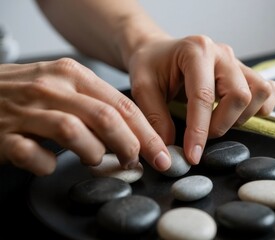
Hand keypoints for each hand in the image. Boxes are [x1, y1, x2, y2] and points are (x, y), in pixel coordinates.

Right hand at [0, 58, 168, 175]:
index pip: (121, 104)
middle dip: (129, 145)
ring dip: (92, 152)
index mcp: (71, 74)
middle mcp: (51, 88)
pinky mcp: (3, 135)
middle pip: (104, 117)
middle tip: (135, 163)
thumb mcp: (63, 84)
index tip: (161, 152)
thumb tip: (134, 133)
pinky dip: (47, 165)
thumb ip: (95, 103)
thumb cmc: (26, 91)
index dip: (146, 132)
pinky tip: (49, 164)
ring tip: (94, 160)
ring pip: (73, 131)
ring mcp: (25, 111)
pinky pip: (32, 155)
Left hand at [126, 35, 274, 164]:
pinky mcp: (246, 72)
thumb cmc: (151, 66)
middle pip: (240, 95)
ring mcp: (237, 62)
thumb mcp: (142, 88)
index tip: (193, 155)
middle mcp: (222, 53)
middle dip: (222, 125)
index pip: (203, 96)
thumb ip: (156, 119)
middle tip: (202, 136)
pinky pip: (269, 91)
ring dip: (241, 116)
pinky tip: (237, 113)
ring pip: (260, 93)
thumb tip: (170, 151)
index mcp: (195, 50)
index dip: (199, 131)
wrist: (159, 51)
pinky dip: (260, 108)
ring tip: (218, 121)